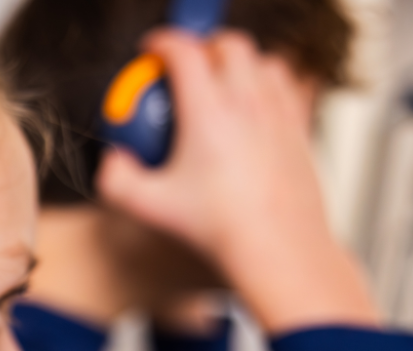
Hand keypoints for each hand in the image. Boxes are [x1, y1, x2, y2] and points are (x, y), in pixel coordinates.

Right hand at [97, 30, 377, 333]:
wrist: (276, 244)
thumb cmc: (219, 226)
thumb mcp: (149, 206)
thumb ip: (116, 180)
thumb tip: (113, 160)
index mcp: (208, 110)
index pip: (184, 51)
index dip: (161, 42)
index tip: (151, 49)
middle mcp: (247, 101)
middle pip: (228, 44)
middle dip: (203, 46)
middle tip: (185, 67)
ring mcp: (279, 111)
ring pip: (263, 59)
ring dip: (239, 63)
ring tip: (221, 85)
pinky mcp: (299, 127)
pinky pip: (288, 85)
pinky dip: (268, 83)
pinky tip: (254, 107)